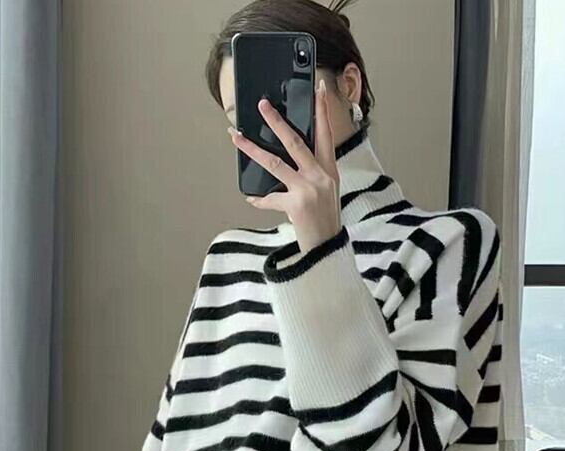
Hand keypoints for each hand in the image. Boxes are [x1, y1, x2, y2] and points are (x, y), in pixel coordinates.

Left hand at [228, 79, 341, 254]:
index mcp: (329, 170)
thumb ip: (309, 174)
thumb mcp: (324, 192)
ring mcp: (309, 189)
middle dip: (276, 121)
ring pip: (275, 163)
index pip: (326, 133)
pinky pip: (270, 198)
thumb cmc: (324, 221)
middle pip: (295, 141)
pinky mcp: (297, 205)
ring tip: (236, 137)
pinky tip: (251, 197)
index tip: (318, 88)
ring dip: (252, 149)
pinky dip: (260, 199)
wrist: (327, 248)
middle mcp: (320, 176)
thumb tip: (283, 162)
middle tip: (262, 105)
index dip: (322, 110)